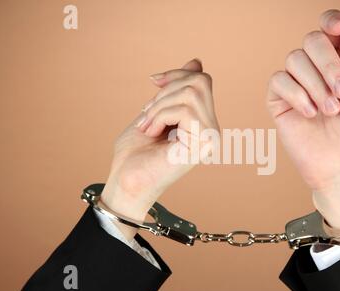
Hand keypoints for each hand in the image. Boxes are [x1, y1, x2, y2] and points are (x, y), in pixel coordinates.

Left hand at [101, 59, 218, 237]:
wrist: (126, 181)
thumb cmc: (136, 152)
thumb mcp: (155, 111)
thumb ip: (176, 90)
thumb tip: (196, 61)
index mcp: (203, 122)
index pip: (202, 81)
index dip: (177, 74)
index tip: (153, 82)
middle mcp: (212, 129)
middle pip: (200, 81)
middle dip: (166, 91)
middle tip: (147, 114)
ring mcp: (211, 137)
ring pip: (192, 93)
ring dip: (159, 106)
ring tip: (148, 126)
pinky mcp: (203, 143)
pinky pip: (184, 109)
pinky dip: (160, 116)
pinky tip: (153, 133)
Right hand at [267, 7, 339, 228]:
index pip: (329, 26)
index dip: (331, 21)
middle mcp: (316, 67)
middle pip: (311, 40)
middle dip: (329, 65)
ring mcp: (295, 82)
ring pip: (294, 59)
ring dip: (316, 86)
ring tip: (331, 110)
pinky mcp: (278, 99)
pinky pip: (279, 80)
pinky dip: (297, 96)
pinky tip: (310, 114)